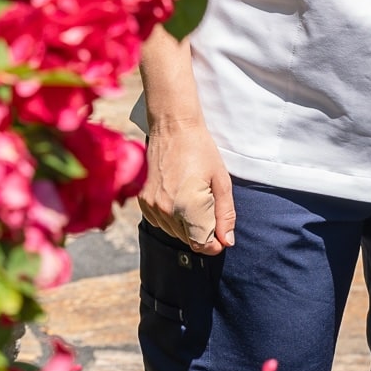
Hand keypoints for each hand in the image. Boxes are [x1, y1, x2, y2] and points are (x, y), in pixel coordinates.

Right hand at [138, 116, 236, 254]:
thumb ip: (225, 214)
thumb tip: (227, 241)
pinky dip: (173, 219)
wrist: (173, 128)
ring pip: (175, 233)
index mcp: (189, 206)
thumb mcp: (221, 181)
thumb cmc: (201, 150)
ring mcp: (152, 207)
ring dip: (188, 226)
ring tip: (196, 198)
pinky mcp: (143, 203)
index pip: (202, 243)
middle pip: (189, 240)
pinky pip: (161, 223)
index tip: (222, 235)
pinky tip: (181, 199)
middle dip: (203, 233)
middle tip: (211, 208)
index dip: (215, 243)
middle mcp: (167, 211)